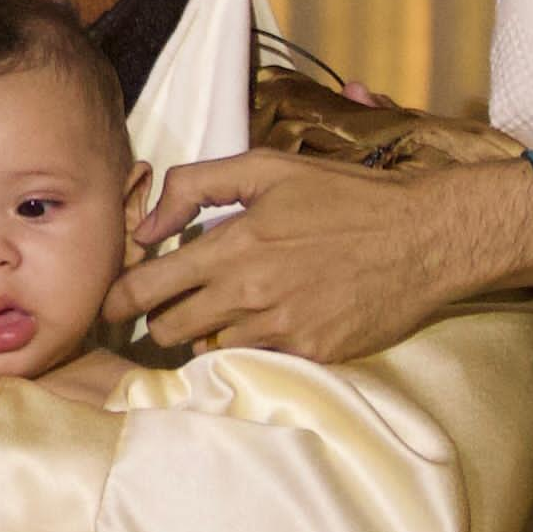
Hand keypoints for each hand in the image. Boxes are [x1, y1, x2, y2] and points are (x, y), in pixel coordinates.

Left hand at [108, 150, 532, 363]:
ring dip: (204, 334)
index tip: (109, 304)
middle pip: (169, 329)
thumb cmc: (345, 197)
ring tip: (221, 312)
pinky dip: (249, 348)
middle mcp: (249, 295)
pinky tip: (265, 323)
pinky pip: (256, 362)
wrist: (423, 237)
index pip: (146, 287)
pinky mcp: (311, 356)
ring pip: (209, 350)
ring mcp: (281, 331)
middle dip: (158, 319)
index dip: (117, 299)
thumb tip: (148, 225)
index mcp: (233, 246)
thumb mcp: (268, 168)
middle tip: (166, 306)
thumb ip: (196, 187)